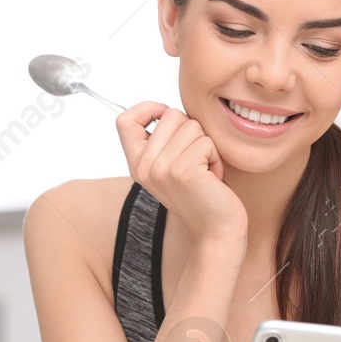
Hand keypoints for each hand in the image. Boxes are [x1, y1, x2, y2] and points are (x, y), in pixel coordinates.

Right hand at [116, 101, 246, 244]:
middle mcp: (143, 166)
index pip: (124, 120)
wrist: (215, 232)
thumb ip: (162, 141)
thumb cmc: (200, 195)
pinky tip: (212, 177)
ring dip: (206, 145)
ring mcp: (161, 168)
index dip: (147, 109)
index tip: (164, 116)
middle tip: (195, 160)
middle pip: (170, 114)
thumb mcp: (170, 166)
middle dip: (191, 131)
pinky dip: (215, 156)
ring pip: (192, 125)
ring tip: (204, 171)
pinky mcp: (183, 170)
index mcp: (136, 164)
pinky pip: (206, 141)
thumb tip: (166, 110)